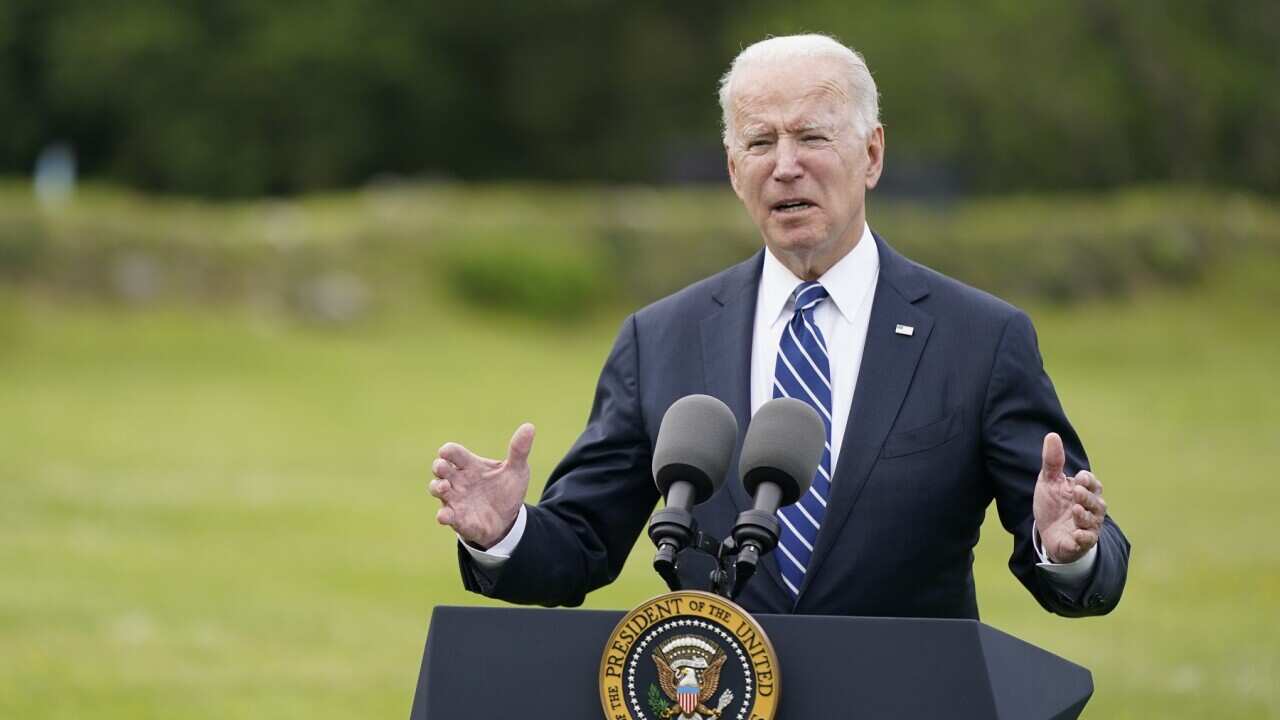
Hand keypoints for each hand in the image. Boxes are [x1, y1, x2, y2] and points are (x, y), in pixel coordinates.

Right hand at [429, 423, 534, 549]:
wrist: (509, 520)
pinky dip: (443, 515)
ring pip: (436, 489)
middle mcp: (458, 480)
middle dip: (439, 466)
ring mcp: (455, 499)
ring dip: (437, 487)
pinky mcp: (457, 518)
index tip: (447, 452)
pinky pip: (445, 516)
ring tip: (444, 487)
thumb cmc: (507, 491)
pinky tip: (445, 516)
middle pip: (439, 468)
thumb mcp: (517, 470)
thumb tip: (529, 426)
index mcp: (470, 465)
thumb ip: (519, 451)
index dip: (448, 451)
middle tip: (443, 468)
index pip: (453, 452)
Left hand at [1032, 432, 1105, 563]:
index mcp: (1086, 492)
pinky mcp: (1081, 543)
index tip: (1079, 478)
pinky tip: (1076, 534)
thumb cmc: (1053, 504)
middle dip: (1087, 497)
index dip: (1088, 480)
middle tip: (1076, 492)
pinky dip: (1083, 538)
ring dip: (1085, 516)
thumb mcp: (1049, 481)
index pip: (1093, 483)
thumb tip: (1052, 435)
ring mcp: (1087, 526)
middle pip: (1097, 502)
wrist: (1047, 533)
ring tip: (1075, 510)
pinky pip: (1087, 541)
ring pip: (1093, 521)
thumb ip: (1052, 461)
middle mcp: (1091, 509)